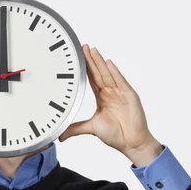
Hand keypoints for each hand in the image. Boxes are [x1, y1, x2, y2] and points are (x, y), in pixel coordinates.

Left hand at [59, 44, 161, 162]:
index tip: (78, 57)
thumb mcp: (91, 128)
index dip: (85, 68)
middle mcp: (111, 93)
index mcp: (102, 98)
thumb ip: (75, 129)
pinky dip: (114, 72)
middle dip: (91, 60)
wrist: (131, 143)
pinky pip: (120, 81)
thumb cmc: (116, 134)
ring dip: (100, 62)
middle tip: (83, 47)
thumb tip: (60, 136)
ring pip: (108, 74)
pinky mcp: (130, 96)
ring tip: (93, 50)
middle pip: (99, 73)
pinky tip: (108, 63)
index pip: (92, 79)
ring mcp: (121, 93)